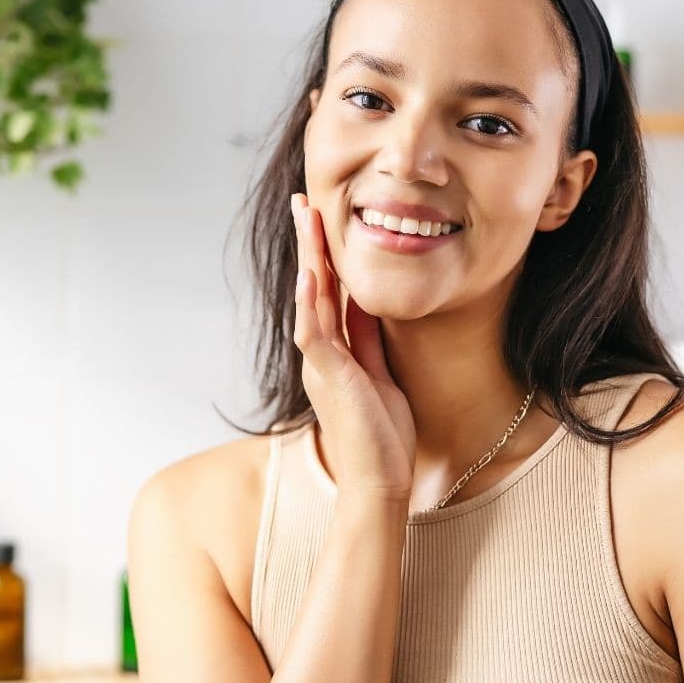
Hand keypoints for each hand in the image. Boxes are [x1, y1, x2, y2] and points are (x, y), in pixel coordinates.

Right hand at [291, 192, 416, 501]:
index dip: (322, 253)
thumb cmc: (381, 435)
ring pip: (310, 299)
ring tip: (306, 218)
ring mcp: (322, 364)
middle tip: (302, 201)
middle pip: (312, 286)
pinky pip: (316, 332)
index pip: (326, 291)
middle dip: (308, 242)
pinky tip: (312, 273)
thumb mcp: (378, 372)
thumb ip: (367, 338)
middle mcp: (320, 353)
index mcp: (333, 351)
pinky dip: (311, 301)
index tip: (319, 218)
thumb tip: (364, 300)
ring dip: (308, 257)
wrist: (380, 481)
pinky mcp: (331, 377)